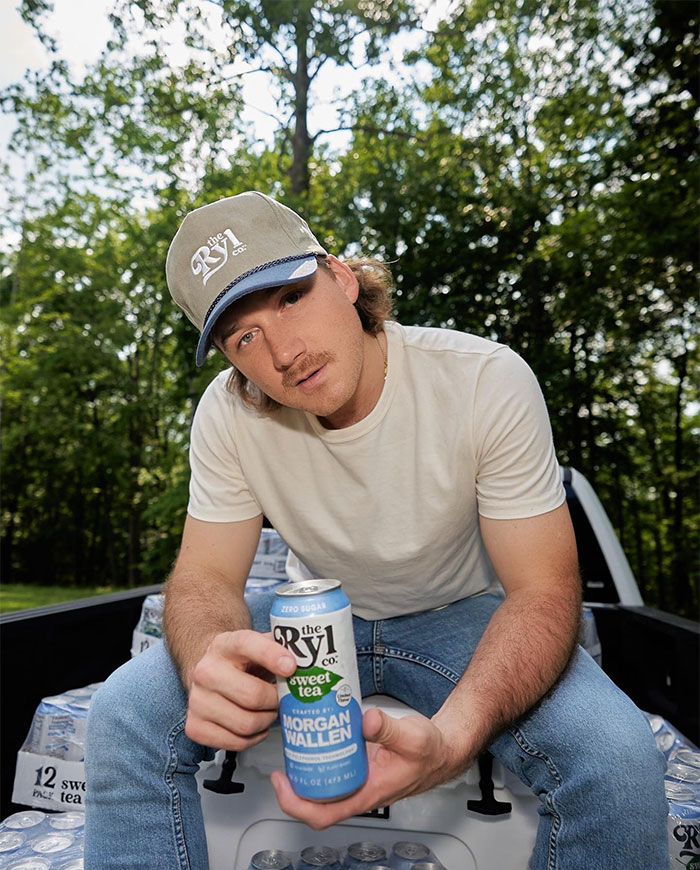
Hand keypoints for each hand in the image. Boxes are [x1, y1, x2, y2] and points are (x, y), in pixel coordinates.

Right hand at [185, 629, 295, 750]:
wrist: (207, 670)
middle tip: (282, 699)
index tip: (292, 667)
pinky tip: (255, 726)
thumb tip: (313, 659)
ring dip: (266, 721)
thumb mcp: (258, 645)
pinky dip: (251, 739)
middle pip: (252, 695)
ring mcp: (197, 700)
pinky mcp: (194, 726)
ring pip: (245, 724)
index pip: (247, 644)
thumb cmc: (240, 661)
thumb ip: (282, 647)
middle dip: (275, 701)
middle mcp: (206, 671)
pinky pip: (233, 743)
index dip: (271, 655)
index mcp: (225, 645)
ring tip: (269, 712)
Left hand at [270, 707, 470, 828]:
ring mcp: (359, 778)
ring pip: (324, 782)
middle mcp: (359, 790)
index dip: (295, 803)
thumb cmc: (431, 751)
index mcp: (368, 794)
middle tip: (284, 756)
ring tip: (296, 742)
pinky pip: (335, 766)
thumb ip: (388, 728)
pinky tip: (319, 734)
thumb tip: (365, 721)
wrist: (443, 748)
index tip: (281, 782)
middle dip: (294, 782)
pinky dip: (323, 753)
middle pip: (316, 800)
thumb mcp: (412, 737)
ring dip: (307, 768)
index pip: (323, 814)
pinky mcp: (361, 764)